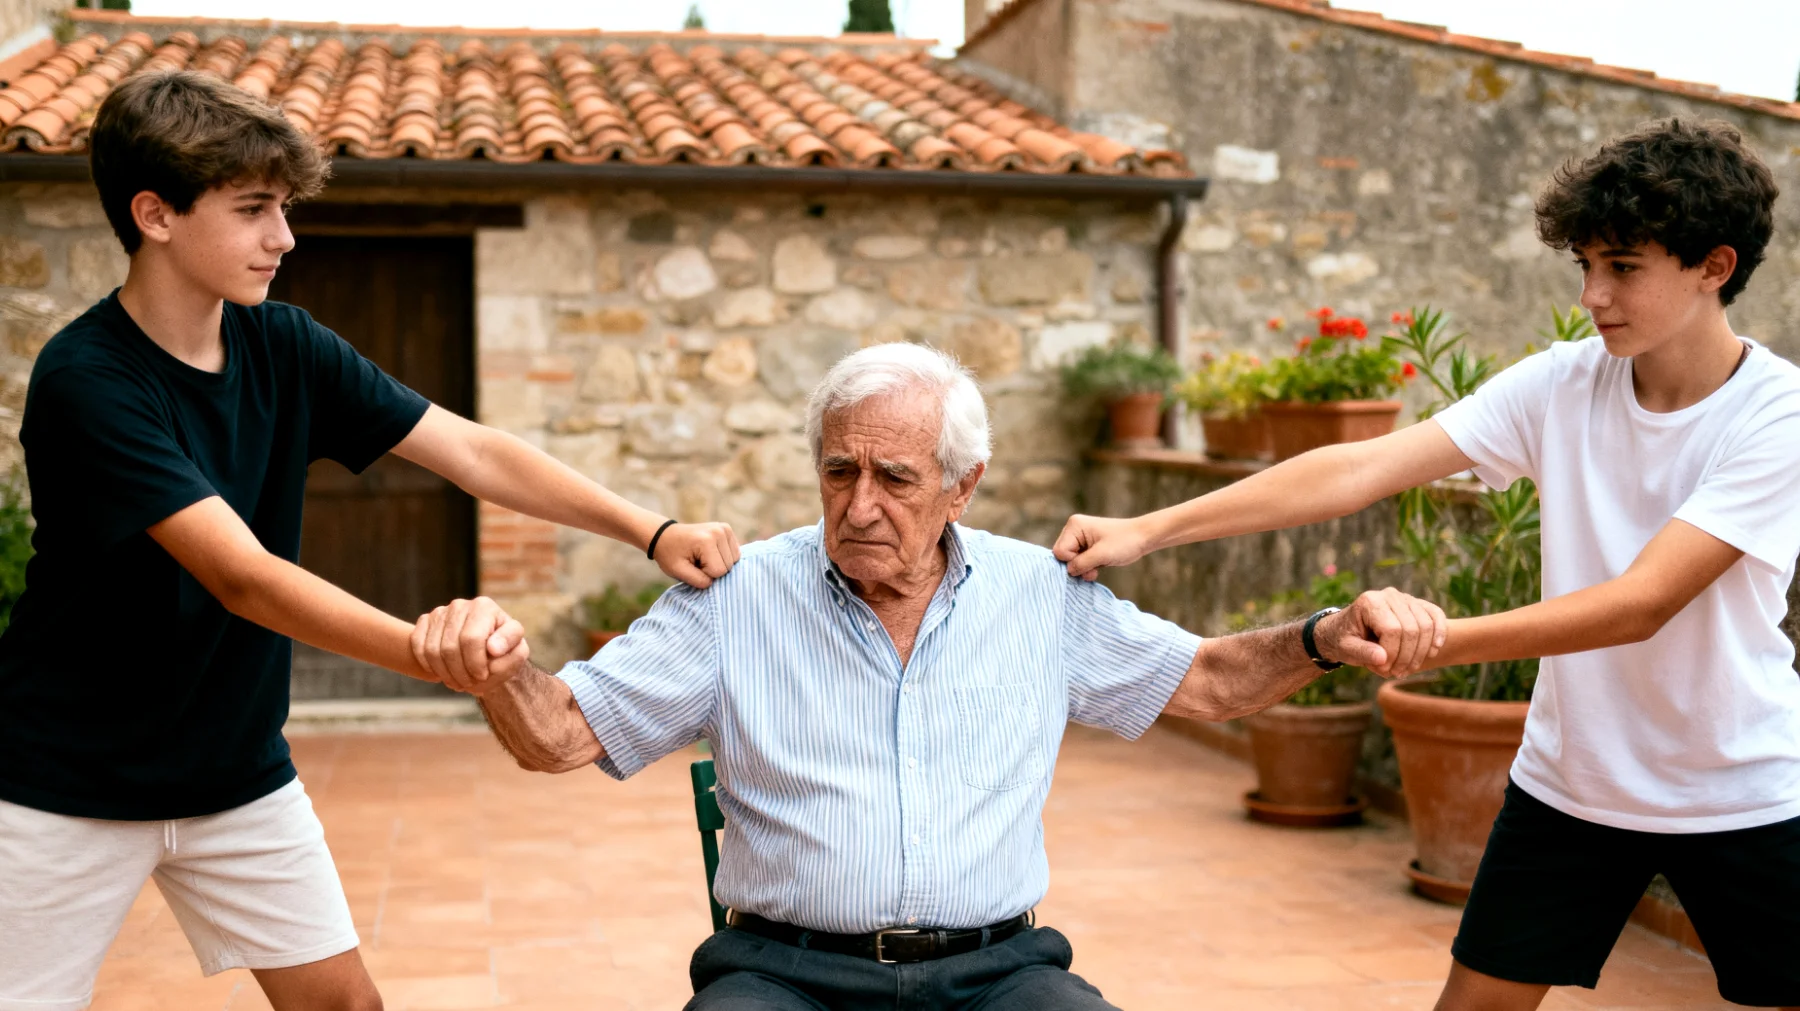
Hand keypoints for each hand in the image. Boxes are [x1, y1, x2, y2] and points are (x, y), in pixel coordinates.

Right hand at [410, 596, 530, 695]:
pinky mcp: (425, 621)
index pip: (471, 639)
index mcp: (484, 607)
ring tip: (458, 682)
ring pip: (432, 650)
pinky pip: (418, 647)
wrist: (485, 650)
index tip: (482, 676)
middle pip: (450, 647)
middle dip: (460, 672)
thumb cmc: (503, 651)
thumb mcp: (517, 649)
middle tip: (469, 684)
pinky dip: (429, 665)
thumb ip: (512, 648)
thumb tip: (493, 648)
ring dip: (445, 673)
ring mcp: (440, 612)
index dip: (475, 663)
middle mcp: (460, 605)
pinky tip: (443, 672)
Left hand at [652, 521, 740, 588]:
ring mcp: (725, 528)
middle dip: (713, 568)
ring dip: (719, 563)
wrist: (665, 536)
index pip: (719, 571)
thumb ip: (698, 581)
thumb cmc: (670, 554)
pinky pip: (735, 553)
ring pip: (734, 560)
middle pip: (728, 566)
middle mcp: (720, 531)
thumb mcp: (678, 571)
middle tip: (696, 561)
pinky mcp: (727, 529)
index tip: (692, 566)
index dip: (705, 574)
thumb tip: (716, 582)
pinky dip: (724, 557)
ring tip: (702, 556)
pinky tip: (711, 552)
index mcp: (707, 540)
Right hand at [1052, 514, 1153, 580]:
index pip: (1060, 551)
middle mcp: (1073, 529)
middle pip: (1062, 556)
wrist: (1142, 537)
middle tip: (1095, 567)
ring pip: (1070, 560)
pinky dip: (1087, 567)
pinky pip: (1078, 560)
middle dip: (1078, 565)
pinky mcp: (1085, 545)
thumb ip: (1081, 564)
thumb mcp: (1102, 555)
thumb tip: (1068, 572)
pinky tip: (1098, 565)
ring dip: (1084, 568)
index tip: (1091, 561)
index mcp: (1074, 525)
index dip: (1073, 562)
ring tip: (1099, 566)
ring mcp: (1079, 537)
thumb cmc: (1125, 542)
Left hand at [1315, 588, 1446, 678]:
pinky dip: (1439, 633)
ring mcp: (1405, 598)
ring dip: (1421, 652)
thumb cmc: (1344, 639)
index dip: (1393, 653)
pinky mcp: (1416, 604)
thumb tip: (1383, 659)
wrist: (1346, 628)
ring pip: (1426, 625)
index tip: (1383, 669)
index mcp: (1369, 602)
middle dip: (1407, 657)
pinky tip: (1433, 650)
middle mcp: (1389, 595)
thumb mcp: (1345, 648)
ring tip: (1408, 668)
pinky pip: (1435, 615)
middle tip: (1397, 672)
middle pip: (1412, 629)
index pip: (1392, 630)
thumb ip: (1362, 653)